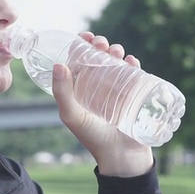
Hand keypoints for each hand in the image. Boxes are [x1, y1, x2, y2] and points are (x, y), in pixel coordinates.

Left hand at [51, 32, 152, 176]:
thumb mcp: (72, 115)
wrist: (121, 157)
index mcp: (80, 89)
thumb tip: (58, 64)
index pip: (79, 61)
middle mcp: (98, 87)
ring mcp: (117, 90)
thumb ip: (62, 93)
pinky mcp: (135, 95)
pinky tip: (132, 62)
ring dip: (117, 51)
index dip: (81, 45)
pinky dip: (134, 64)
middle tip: (102, 44)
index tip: (85, 36)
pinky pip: (135, 74)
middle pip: (98, 58)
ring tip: (117, 52)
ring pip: (116, 63)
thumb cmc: (93, 138)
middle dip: (100, 45)